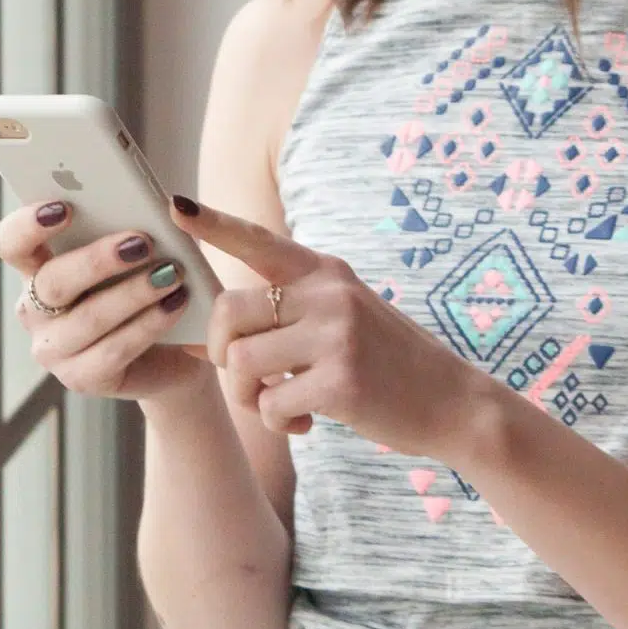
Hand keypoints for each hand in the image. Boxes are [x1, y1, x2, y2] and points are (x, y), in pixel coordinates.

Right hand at [0, 201, 205, 399]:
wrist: (174, 350)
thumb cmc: (146, 286)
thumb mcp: (135, 254)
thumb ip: (129, 227)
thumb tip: (156, 202)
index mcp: (37, 270)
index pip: (11, 244)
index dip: (29, 225)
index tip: (65, 207)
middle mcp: (35, 311)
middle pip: (52, 282)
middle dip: (98, 260)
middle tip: (142, 241)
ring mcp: (54, 350)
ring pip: (88, 318)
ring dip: (133, 292)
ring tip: (171, 273)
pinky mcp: (81, 379)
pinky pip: (114, 350)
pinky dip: (149, 324)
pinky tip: (175, 304)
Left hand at [172, 196, 493, 459]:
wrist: (452, 402)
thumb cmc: (386, 363)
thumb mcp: (343, 316)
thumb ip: (288, 312)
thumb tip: (208, 335)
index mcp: (325, 271)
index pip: (258, 240)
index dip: (212, 224)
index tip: (175, 206)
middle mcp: (329, 293)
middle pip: (229, 310)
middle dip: (221, 352)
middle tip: (246, 377)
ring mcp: (337, 335)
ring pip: (241, 361)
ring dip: (246, 395)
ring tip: (277, 404)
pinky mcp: (341, 380)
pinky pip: (270, 403)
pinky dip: (276, 422)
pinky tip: (304, 423)